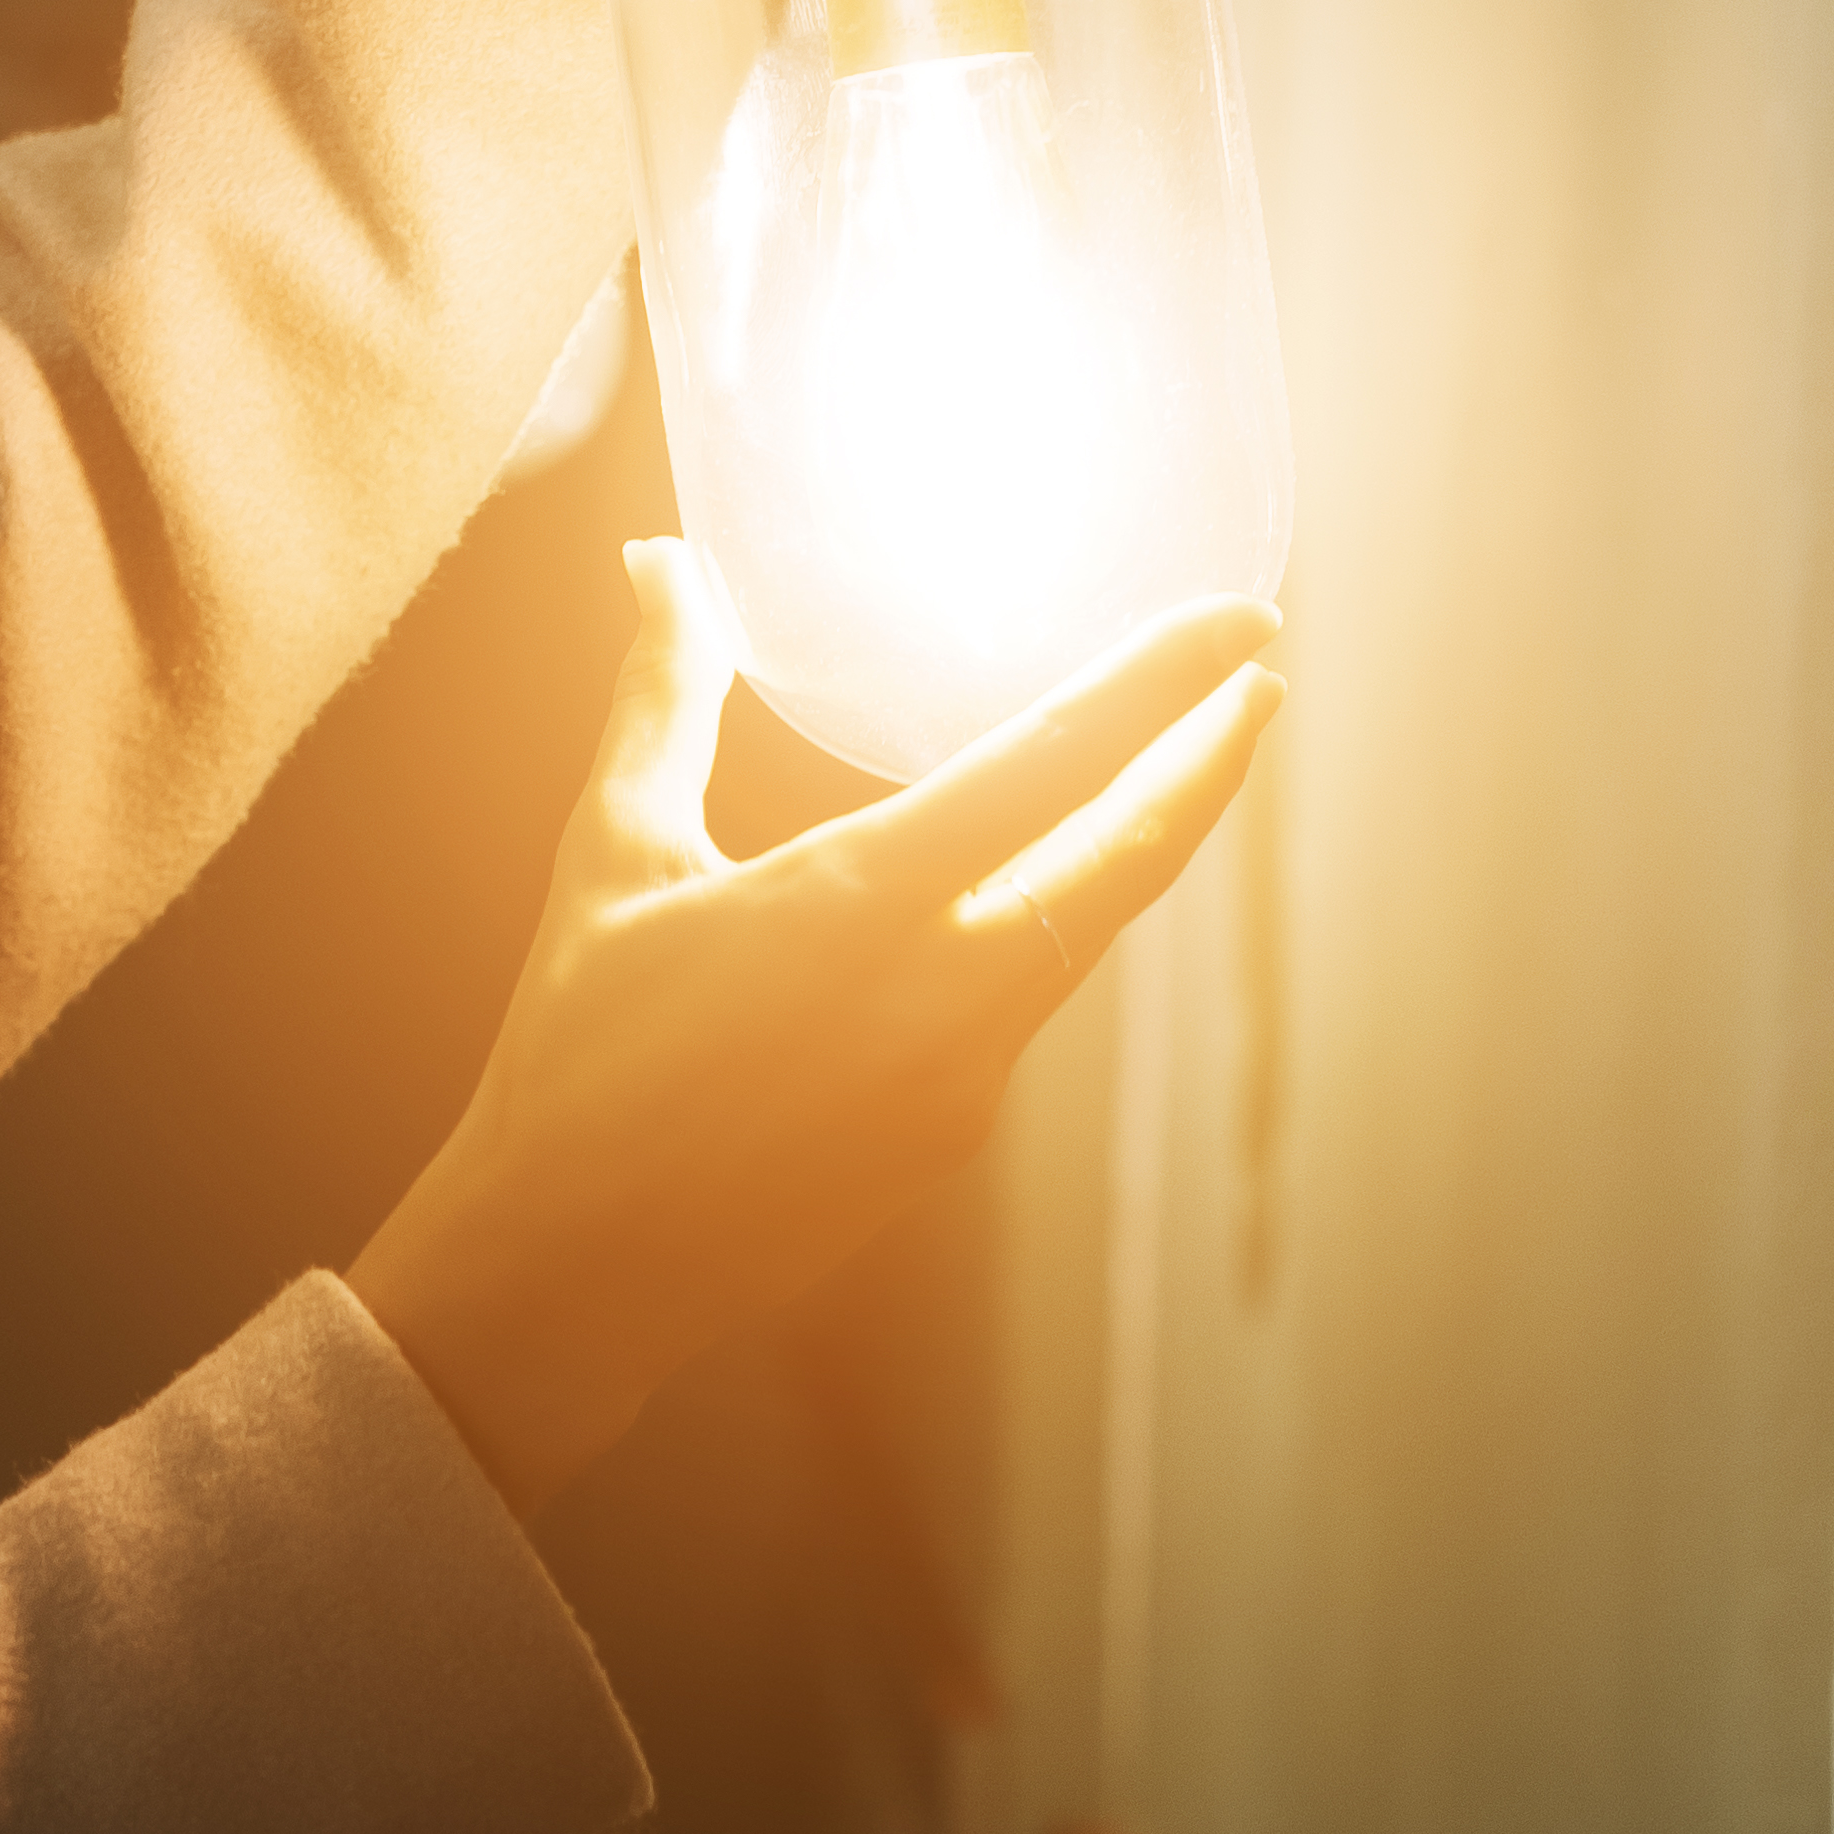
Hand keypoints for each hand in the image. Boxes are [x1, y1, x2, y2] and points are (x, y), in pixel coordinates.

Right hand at [350, 543, 1284, 1515]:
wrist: (574, 1269)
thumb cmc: (573, 1051)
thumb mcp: (613, 854)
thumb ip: (664, 697)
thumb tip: (658, 564)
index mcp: (861, 904)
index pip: (1057, 764)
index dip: (1164, 681)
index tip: (1246, 620)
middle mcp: (942, 992)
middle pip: (1126, 860)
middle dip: (1207, 762)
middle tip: (1260, 677)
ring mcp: (961, 1078)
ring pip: (1080, 932)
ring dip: (1128, 844)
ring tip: (1156, 771)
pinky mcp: (948, 1135)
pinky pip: (1018, 1003)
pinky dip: (1039, 925)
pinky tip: (1010, 898)